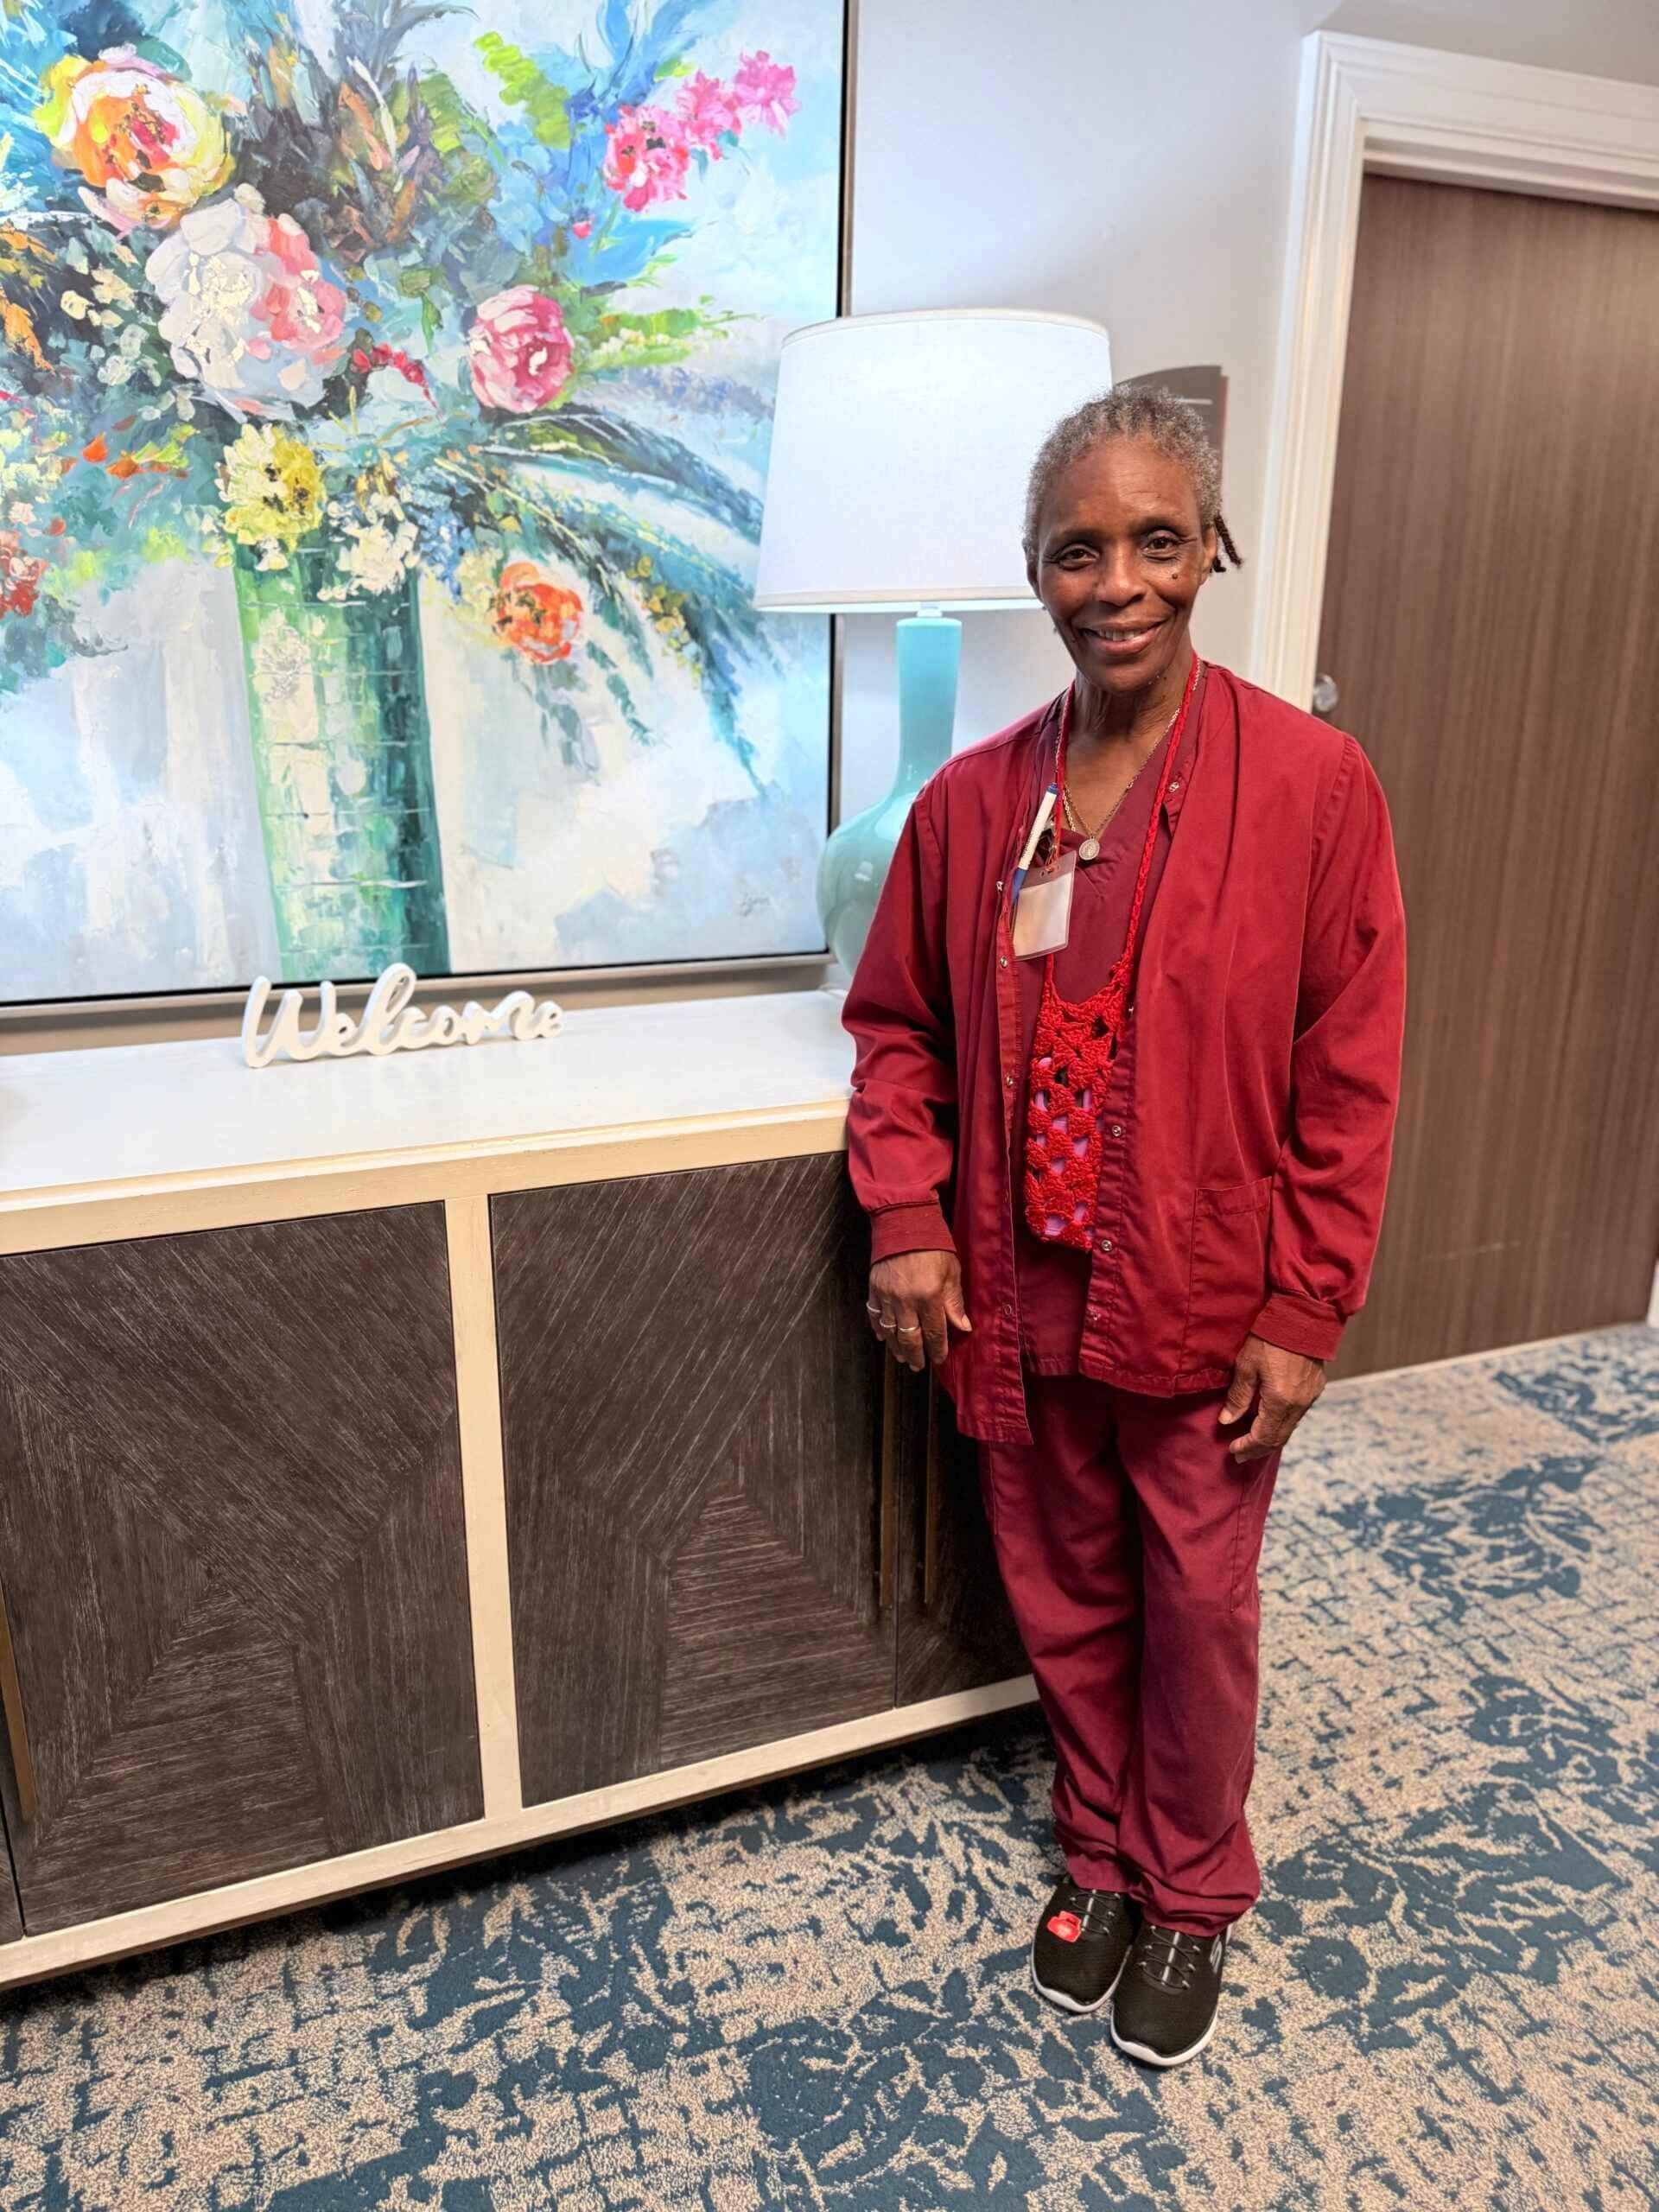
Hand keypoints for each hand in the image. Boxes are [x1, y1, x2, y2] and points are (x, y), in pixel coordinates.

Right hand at [867, 1250, 972, 1371]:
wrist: (904, 1222)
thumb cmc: (933, 1245)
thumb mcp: (952, 1271)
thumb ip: (955, 1302)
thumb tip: (963, 1327)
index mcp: (929, 1296)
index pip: (934, 1332)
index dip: (937, 1349)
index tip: (939, 1359)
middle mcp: (907, 1300)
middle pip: (910, 1337)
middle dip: (915, 1355)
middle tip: (917, 1366)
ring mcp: (888, 1296)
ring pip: (891, 1330)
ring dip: (896, 1346)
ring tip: (902, 1357)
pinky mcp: (875, 1288)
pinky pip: (874, 1314)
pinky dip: (878, 1328)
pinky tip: (883, 1336)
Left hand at [1218, 1333, 1323, 1461]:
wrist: (1303, 1316)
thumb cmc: (1270, 1337)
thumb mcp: (1246, 1365)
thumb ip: (1238, 1396)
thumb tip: (1227, 1421)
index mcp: (1280, 1401)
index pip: (1263, 1436)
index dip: (1247, 1447)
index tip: (1232, 1450)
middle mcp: (1298, 1404)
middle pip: (1279, 1438)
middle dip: (1258, 1449)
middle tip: (1240, 1455)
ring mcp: (1310, 1397)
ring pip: (1290, 1428)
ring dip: (1271, 1438)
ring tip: (1253, 1443)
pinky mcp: (1315, 1388)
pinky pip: (1297, 1415)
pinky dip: (1282, 1424)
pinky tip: (1271, 1421)